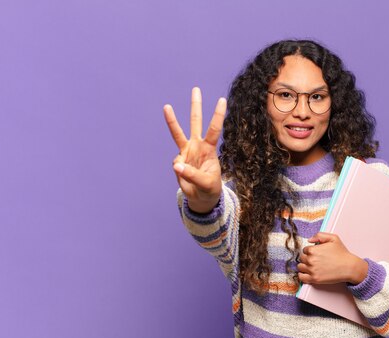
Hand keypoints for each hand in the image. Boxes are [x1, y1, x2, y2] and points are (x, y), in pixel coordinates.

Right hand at [163, 87, 226, 213]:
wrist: (202, 197)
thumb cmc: (210, 188)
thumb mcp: (206, 183)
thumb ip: (193, 175)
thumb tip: (176, 166)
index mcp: (209, 149)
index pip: (214, 129)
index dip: (218, 115)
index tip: (222, 99)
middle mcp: (198, 146)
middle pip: (196, 122)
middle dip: (195, 106)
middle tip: (196, 88)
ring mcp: (187, 152)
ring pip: (178, 133)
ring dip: (172, 120)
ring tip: (167, 106)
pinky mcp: (178, 161)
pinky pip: (176, 163)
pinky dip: (179, 171)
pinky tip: (186, 177)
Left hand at [297, 232, 368, 285]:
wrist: (349, 267)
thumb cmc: (342, 253)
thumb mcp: (333, 238)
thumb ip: (319, 235)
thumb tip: (309, 240)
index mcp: (313, 250)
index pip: (304, 250)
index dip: (310, 251)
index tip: (315, 253)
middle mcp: (310, 260)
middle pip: (302, 258)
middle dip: (307, 258)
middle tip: (315, 259)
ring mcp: (312, 270)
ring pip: (300, 267)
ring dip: (304, 266)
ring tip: (312, 266)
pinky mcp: (314, 279)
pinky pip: (301, 277)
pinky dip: (302, 275)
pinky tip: (307, 273)